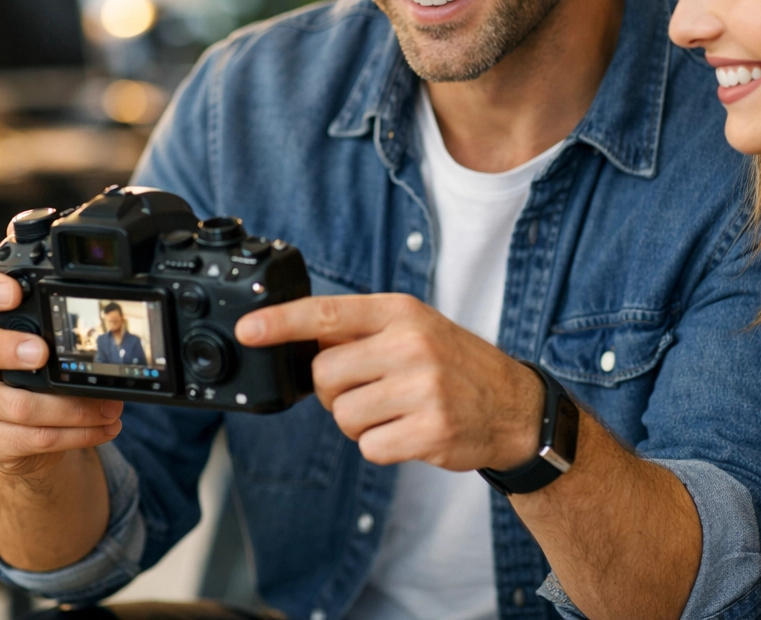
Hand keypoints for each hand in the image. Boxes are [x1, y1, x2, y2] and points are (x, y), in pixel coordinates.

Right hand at [0, 271, 122, 476]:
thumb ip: (54, 304)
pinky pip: (34, 438)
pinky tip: (104, 426)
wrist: (24, 430)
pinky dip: (77, 433)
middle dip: (8, 349)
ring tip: (110, 406)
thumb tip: (64, 266)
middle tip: (43, 353)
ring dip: (72, 407)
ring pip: (16, 405)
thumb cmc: (36, 368)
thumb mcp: (46, 334)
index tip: (14, 292)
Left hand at [236, 293, 543, 471]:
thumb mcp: (414, 328)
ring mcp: (423, 388)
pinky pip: (370, 447)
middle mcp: (412, 344)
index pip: (327, 314)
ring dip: (358, 423)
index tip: (247, 329)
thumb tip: (298, 341)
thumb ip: (361, 332)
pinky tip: (409, 432)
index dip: (281, 322)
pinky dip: (380, 446)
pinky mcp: (430, 430)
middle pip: (324, 376)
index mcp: (400, 312)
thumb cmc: (453, 365)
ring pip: (343, 416)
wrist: (513, 406)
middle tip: (367, 391)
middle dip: (333, 392)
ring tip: (395, 412)